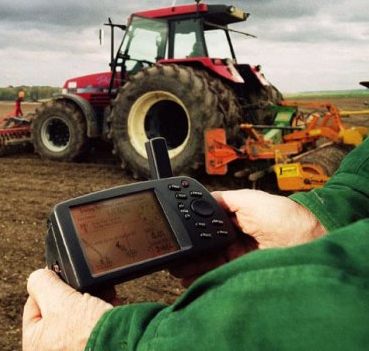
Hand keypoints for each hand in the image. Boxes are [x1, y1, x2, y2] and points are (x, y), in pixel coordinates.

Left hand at [22, 269, 112, 350]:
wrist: (126, 348)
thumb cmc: (87, 333)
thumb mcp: (57, 299)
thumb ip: (41, 282)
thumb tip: (39, 276)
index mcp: (34, 344)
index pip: (34, 304)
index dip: (50, 285)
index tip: (64, 276)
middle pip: (60, 310)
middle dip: (76, 293)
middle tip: (86, 285)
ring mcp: (75, 350)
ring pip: (80, 316)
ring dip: (93, 301)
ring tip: (105, 294)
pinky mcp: (95, 347)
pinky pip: (95, 326)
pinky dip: (103, 314)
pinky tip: (112, 306)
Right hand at [170, 189, 326, 286]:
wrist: (306, 240)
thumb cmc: (284, 216)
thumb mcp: (249, 199)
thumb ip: (223, 199)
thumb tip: (199, 196)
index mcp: (234, 219)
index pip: (206, 225)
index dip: (190, 228)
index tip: (175, 230)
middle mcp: (234, 238)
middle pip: (203, 244)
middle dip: (186, 248)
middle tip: (171, 252)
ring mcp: (236, 256)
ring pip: (206, 261)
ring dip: (189, 264)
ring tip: (174, 267)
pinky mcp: (241, 271)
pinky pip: (216, 274)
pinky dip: (200, 278)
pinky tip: (188, 279)